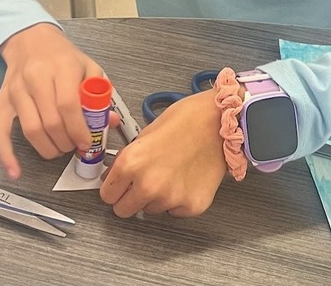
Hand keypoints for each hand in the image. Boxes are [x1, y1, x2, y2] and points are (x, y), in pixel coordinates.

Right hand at [0, 23, 103, 180]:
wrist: (31, 40)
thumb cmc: (62, 56)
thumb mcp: (88, 67)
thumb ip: (99, 94)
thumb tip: (109, 122)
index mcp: (62, 67)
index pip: (68, 106)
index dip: (78, 130)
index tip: (86, 142)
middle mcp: (36, 78)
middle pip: (50, 122)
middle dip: (66, 142)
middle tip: (74, 146)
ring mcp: (17, 91)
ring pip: (30, 130)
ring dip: (47, 149)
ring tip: (59, 149)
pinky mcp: (3, 101)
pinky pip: (0, 132)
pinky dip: (6, 155)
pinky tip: (14, 171)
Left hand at [100, 88, 226, 217]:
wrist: (224, 121)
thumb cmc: (191, 118)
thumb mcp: (149, 130)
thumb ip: (130, 157)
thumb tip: (117, 175)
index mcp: (132, 163)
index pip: (106, 195)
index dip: (113, 187)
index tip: (119, 186)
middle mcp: (148, 185)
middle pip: (124, 210)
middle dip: (130, 198)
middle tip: (143, 182)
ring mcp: (171, 198)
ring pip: (151, 210)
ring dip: (157, 196)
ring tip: (172, 171)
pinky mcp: (191, 206)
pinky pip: (175, 211)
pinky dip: (179, 198)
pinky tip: (186, 177)